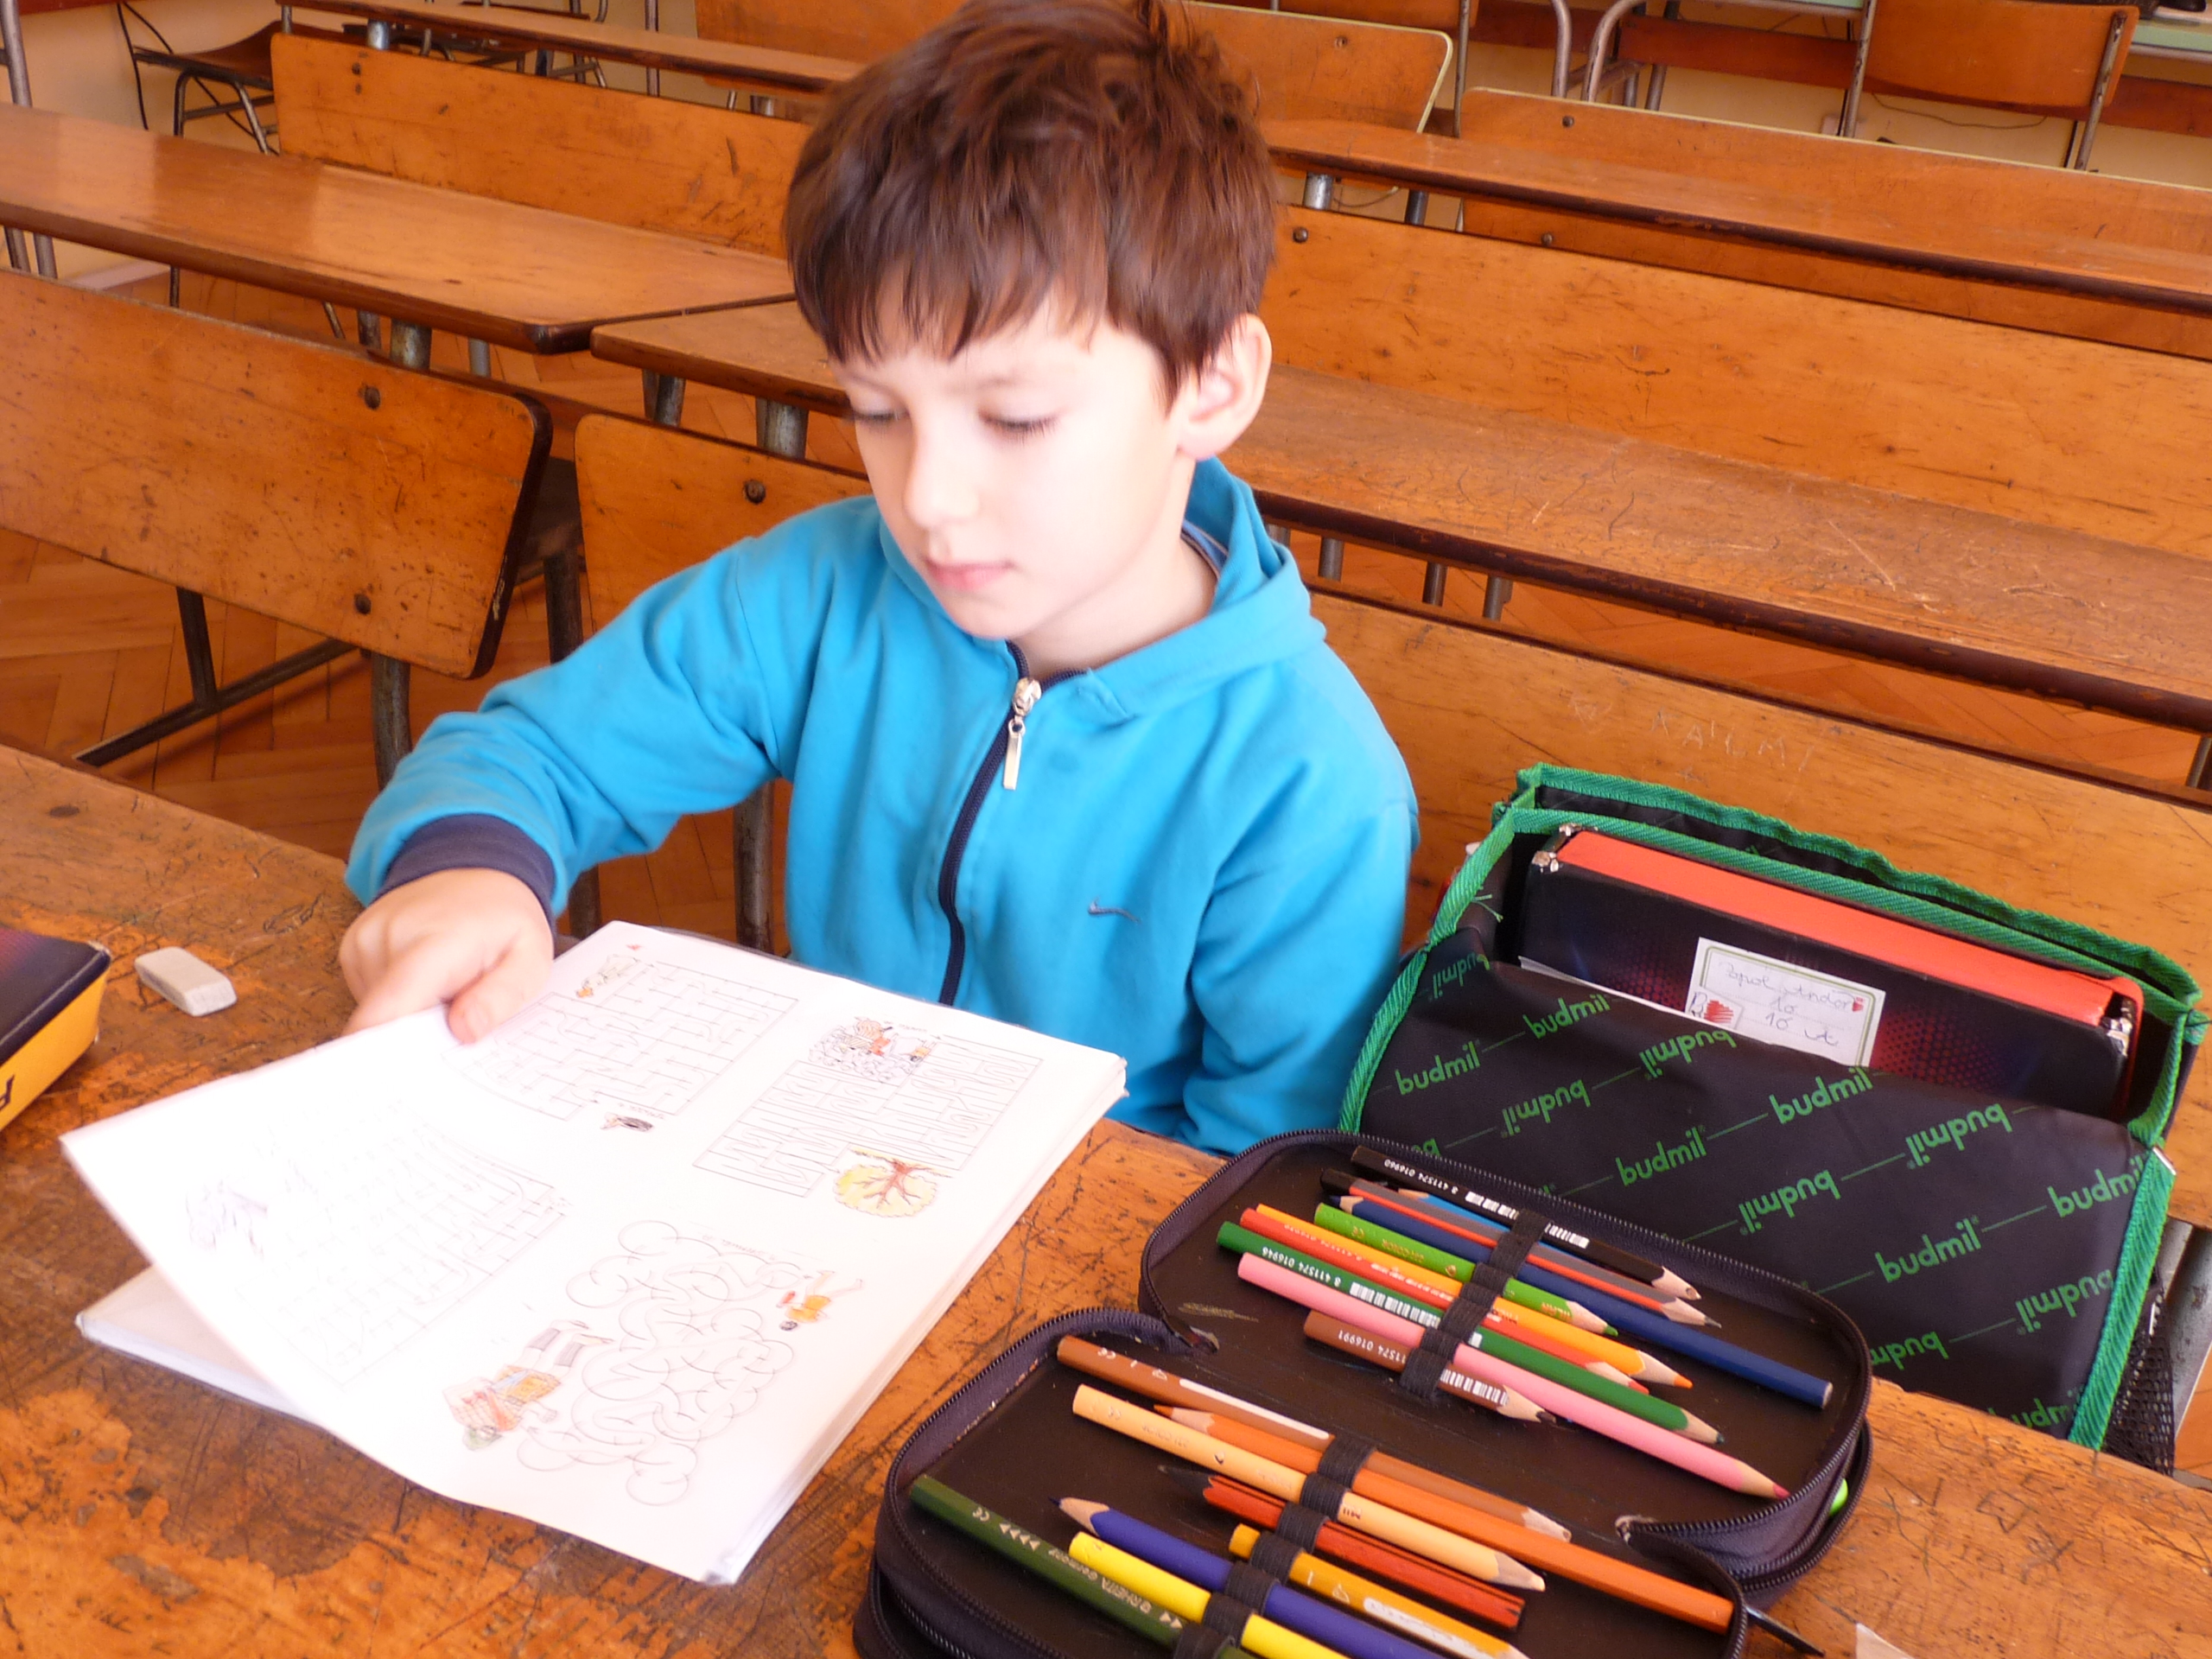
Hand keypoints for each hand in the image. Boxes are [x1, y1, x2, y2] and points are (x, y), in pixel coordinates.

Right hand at [339, 868, 552, 1041]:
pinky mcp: (354, 947)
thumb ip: (502, 995)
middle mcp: (388, 938)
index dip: (382, 1056)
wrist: (478, 869)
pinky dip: (398, 1002)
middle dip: (411, 1043)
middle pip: (383, 1021)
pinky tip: (426, 984)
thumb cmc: (507, 920)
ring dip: (408, 1018)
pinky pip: (371, 996)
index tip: (392, 1091)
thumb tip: (463, 1032)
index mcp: (434, 942)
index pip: (389, 1008)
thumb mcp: (531, 958)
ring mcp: (364, 941)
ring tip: (445, 995)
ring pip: (376, 1013)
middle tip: (448, 1044)